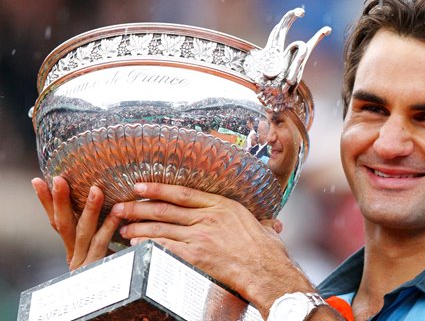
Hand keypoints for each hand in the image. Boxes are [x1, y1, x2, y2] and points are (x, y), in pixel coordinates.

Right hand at [31, 176, 121, 269]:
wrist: (109, 306)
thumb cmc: (113, 275)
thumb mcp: (104, 251)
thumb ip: (101, 232)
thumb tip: (112, 202)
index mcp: (73, 250)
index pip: (56, 221)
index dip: (46, 202)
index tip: (38, 180)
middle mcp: (74, 256)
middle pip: (62, 225)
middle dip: (58, 201)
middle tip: (58, 179)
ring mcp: (85, 264)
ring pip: (84, 233)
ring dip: (89, 209)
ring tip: (96, 189)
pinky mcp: (98, 271)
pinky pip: (103, 245)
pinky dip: (110, 227)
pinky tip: (118, 212)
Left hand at [113, 182, 314, 315]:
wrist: (265, 270)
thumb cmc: (266, 251)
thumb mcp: (263, 226)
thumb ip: (259, 222)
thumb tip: (270, 225)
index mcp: (222, 205)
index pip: (183, 193)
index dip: (158, 189)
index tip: (140, 187)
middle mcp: (208, 217)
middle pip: (165, 209)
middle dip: (139, 207)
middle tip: (122, 206)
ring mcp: (199, 236)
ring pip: (161, 227)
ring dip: (138, 226)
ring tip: (123, 227)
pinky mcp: (194, 255)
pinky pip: (164, 246)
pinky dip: (147, 244)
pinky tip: (135, 244)